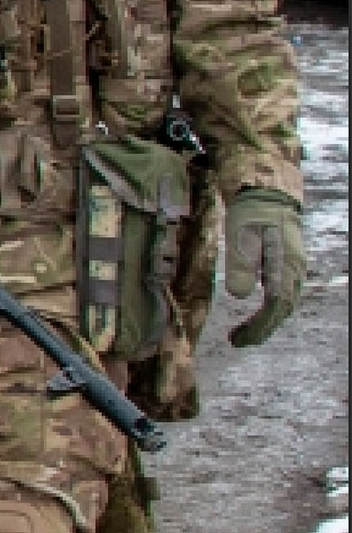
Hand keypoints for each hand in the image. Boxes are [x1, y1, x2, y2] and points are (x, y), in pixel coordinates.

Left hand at [224, 188, 305, 347]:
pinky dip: (268, 309)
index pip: (277, 305)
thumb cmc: (252, 212)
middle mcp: (295, 270)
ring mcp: (293, 267)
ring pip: (284, 303)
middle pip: (283, 309)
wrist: (267, 191)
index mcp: (286, 265)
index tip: (240, 340)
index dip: (260, 326)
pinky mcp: (286, 264)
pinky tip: (254, 313)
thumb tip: (240, 296)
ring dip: (265, 321)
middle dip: (262, 329)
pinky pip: (282, 294)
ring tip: (241, 334)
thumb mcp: (241, 235)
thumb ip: (241, 264)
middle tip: (237, 341)